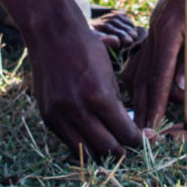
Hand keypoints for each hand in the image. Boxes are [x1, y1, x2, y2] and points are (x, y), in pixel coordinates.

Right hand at [26, 22, 144, 159]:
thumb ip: (116, 104)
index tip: (139, 140)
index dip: (136, 140)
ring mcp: (59, 115)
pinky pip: (68, 141)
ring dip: (99, 152)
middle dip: (121, 151)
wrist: (51, 33)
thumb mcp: (108, 74)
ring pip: (85, 152)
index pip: (124, 133)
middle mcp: (77, 110)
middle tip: (127, 148)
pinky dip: (81, 142)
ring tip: (108, 146)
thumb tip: (125, 129)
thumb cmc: (86, 48)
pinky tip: (90, 135)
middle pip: (107, 148)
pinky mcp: (47, 117)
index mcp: (98, 96)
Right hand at [123, 0, 186, 128]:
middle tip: (141, 134)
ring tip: (139, 120)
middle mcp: (155, 32)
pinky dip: (140, 77)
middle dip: (144, 106)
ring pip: (142, 68)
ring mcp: (153, 29)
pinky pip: (143, 57)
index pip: (160, 76)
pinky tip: (138, 91)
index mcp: (169, 32)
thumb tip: (182, 92)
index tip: (152, 128)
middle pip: (146, 76)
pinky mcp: (156, 27)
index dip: (156, 104)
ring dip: (141, 95)